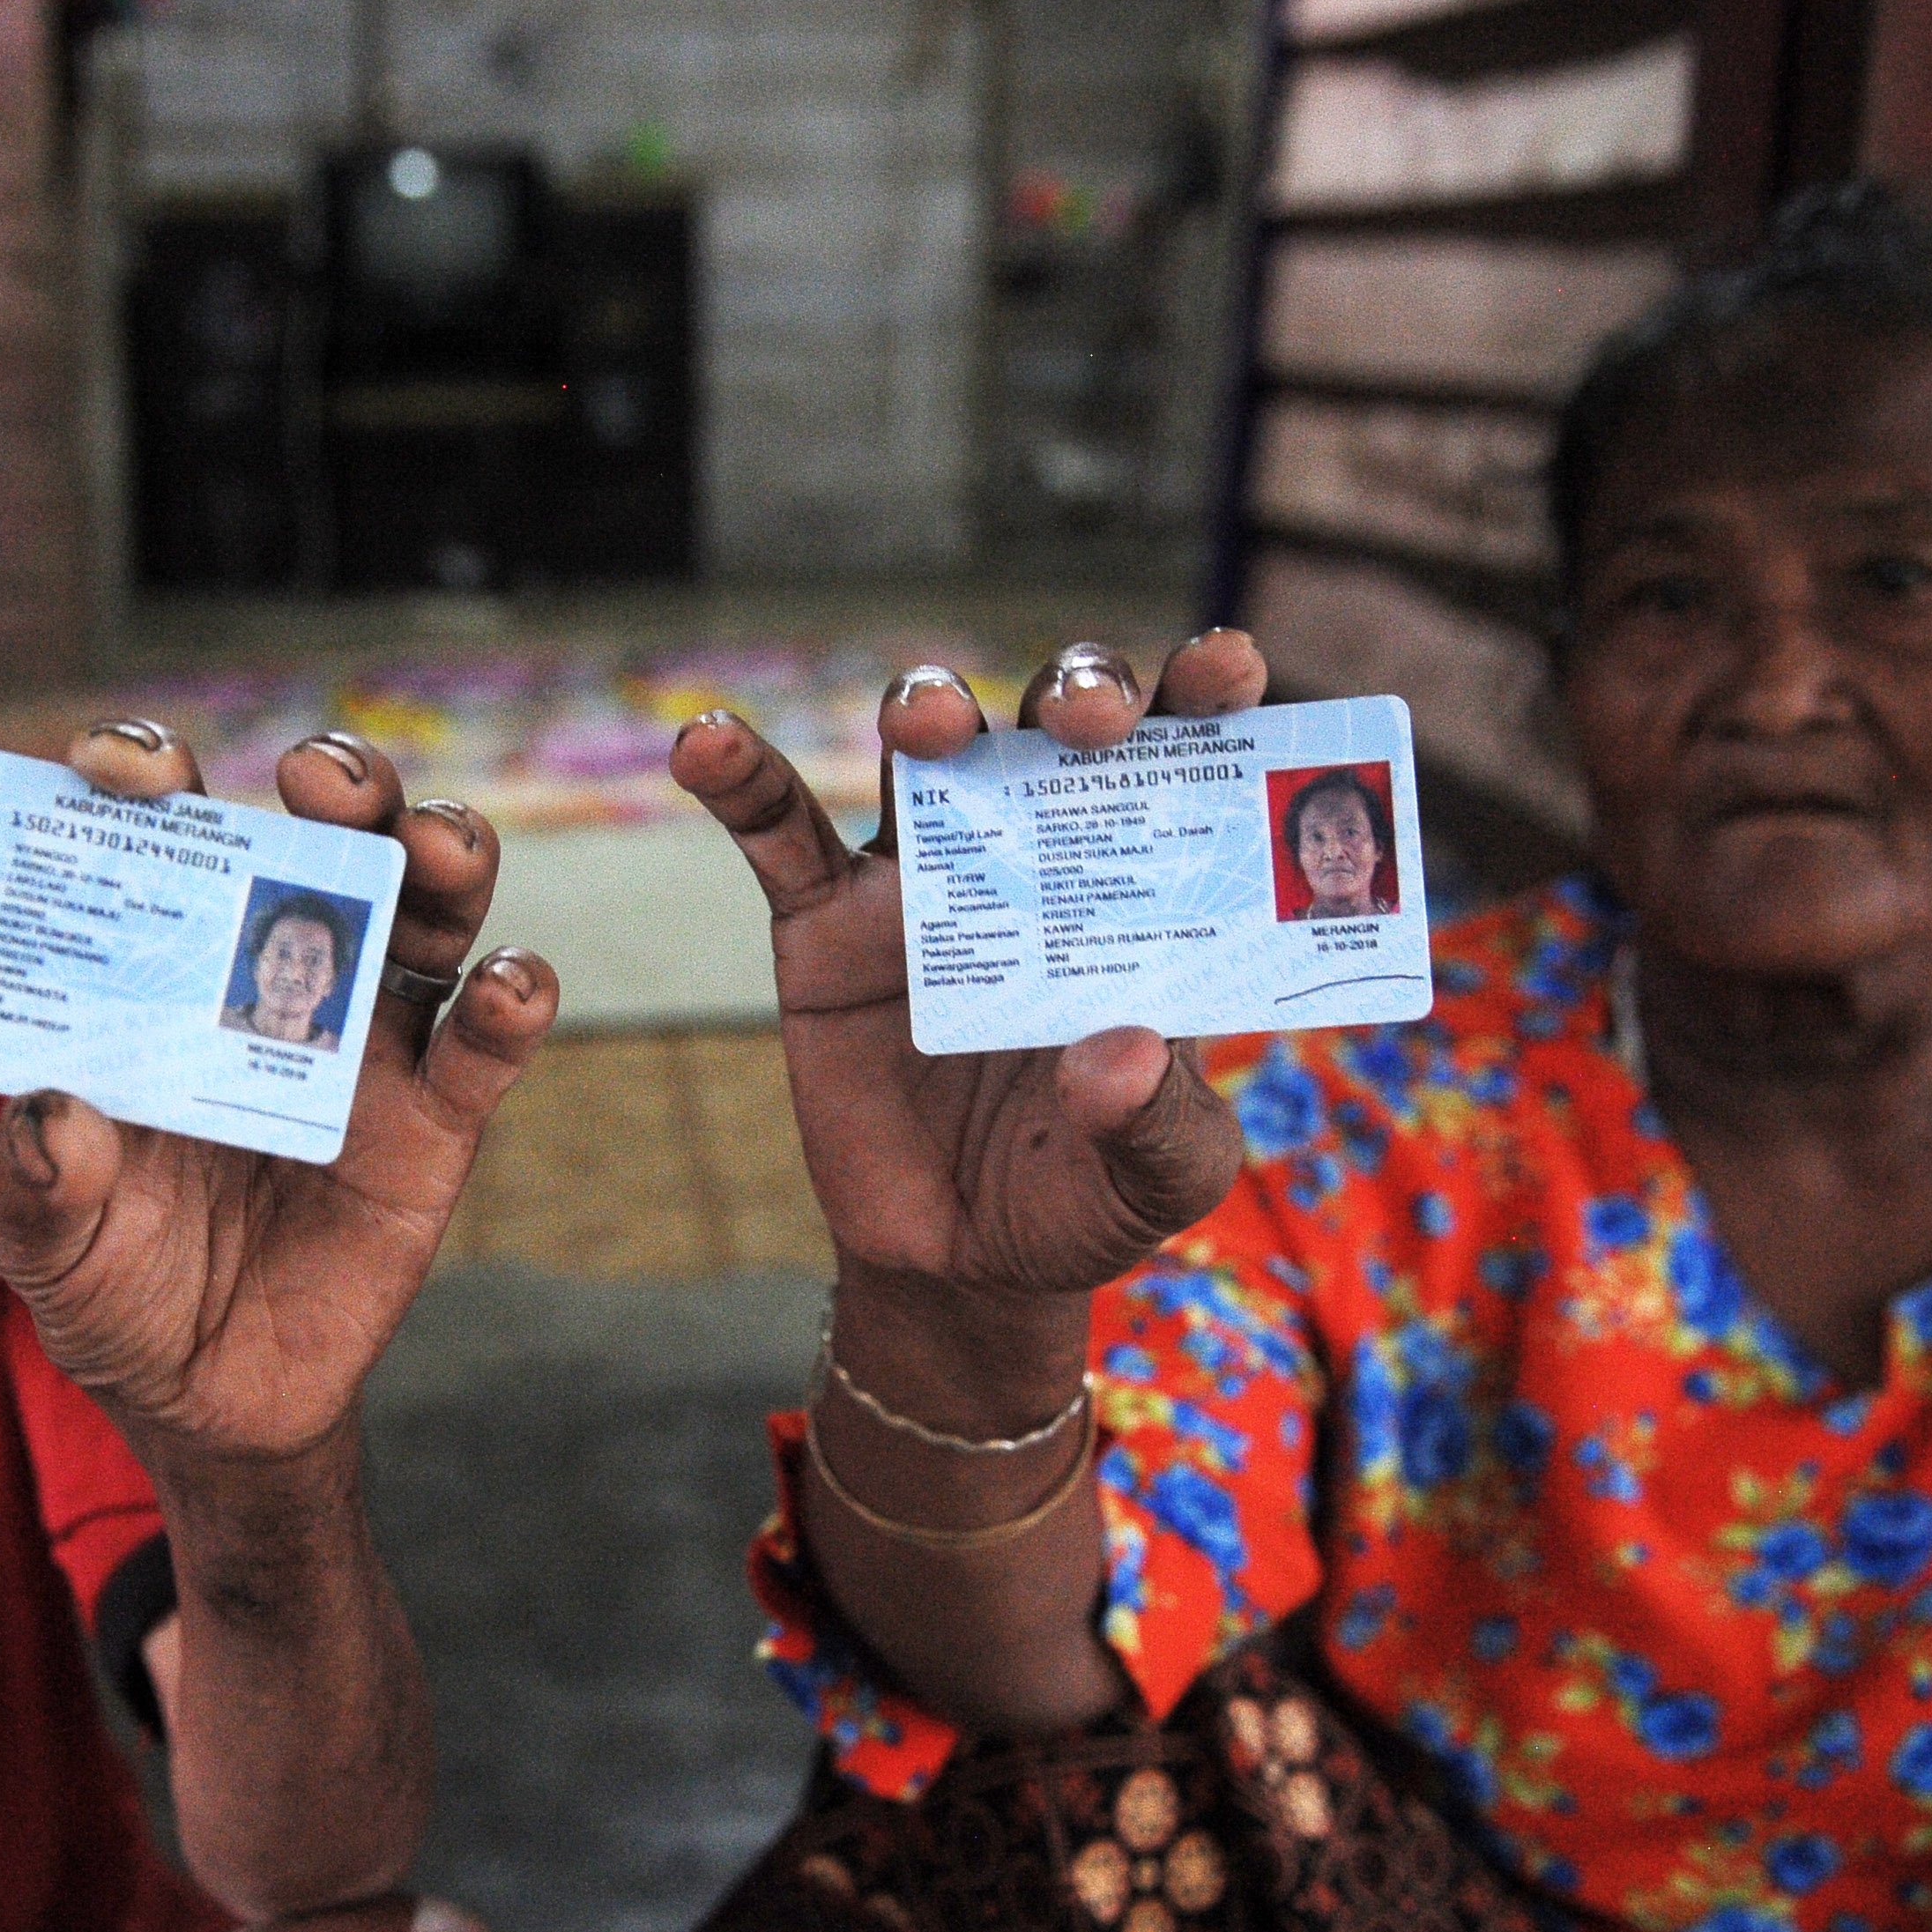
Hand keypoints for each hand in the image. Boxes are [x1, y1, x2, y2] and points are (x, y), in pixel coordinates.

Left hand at [0, 723, 555, 1471]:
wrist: (205, 1402)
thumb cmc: (111, 1284)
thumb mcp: (41, 1242)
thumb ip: (34, 1182)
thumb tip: (49, 1114)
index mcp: (167, 968)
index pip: (168, 835)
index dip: (152, 772)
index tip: (119, 769)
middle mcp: (279, 975)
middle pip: (330, 838)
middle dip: (340, 781)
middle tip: (314, 777)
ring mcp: (368, 1041)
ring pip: (430, 909)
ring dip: (445, 851)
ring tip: (434, 843)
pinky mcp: (436, 1123)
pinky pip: (485, 1045)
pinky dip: (512, 1002)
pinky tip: (507, 988)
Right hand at [666, 636, 1267, 1409]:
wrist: (959, 1265)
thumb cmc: (1086, 1196)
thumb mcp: (1163, 1179)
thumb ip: (1161, 1122)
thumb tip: (1118, 1052)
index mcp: (1143, 889)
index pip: (1188, 764)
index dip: (1205, 697)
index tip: (1226, 665)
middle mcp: (1041, 855)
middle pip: (1053, 728)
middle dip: (1074, 692)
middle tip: (1086, 718)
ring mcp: (928, 881)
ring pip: (927, 753)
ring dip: (929, 708)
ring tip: (932, 722)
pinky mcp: (825, 927)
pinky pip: (777, 834)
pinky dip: (739, 779)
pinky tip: (705, 743)